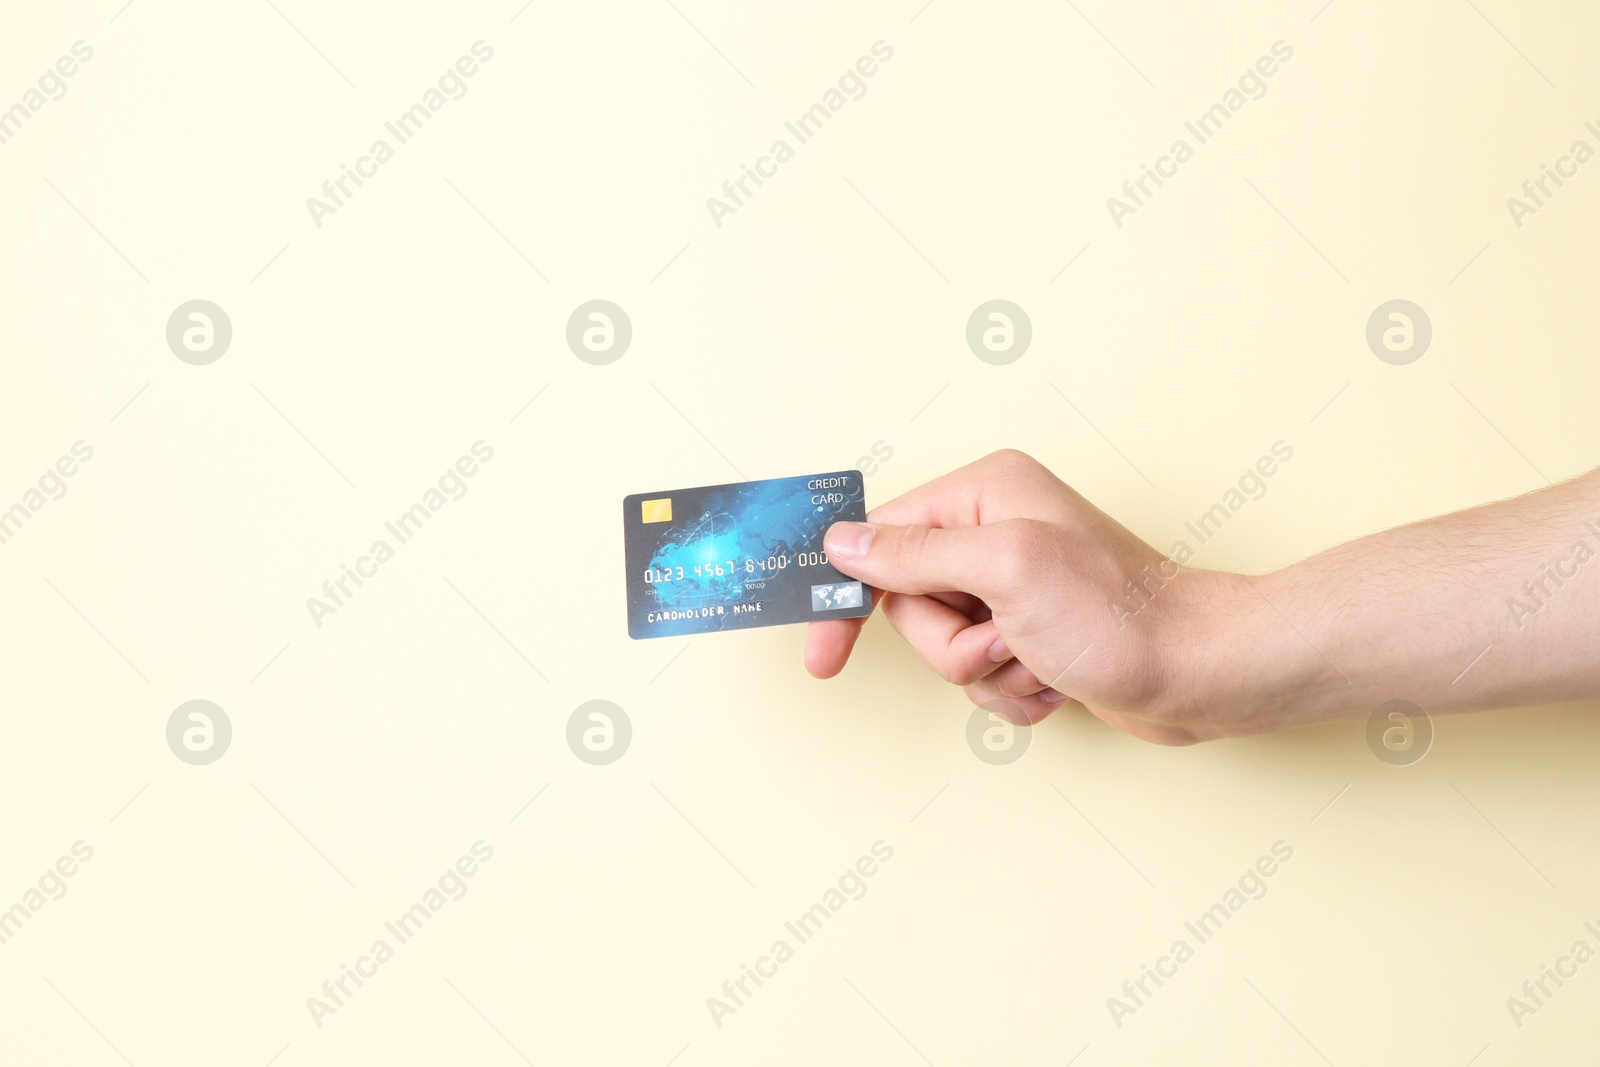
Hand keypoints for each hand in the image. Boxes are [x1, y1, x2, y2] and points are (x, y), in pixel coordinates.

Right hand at [805, 450, 1255, 744]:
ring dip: (990, 674)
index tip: (824, 654)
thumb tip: (844, 543)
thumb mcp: (1006, 569)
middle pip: (911, 605)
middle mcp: (997, 531)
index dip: (849, 597)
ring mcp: (1016, 586)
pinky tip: (1059, 680)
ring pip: (946, 650)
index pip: (880, 538)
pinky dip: (1015, 693)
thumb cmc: (1120, 616)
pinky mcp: (1035, 634)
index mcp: (985, 493)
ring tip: (1044, 659)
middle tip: (1006, 639)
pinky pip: (984, 678)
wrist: (1204, 673)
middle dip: (953, 645)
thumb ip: (916, 552)